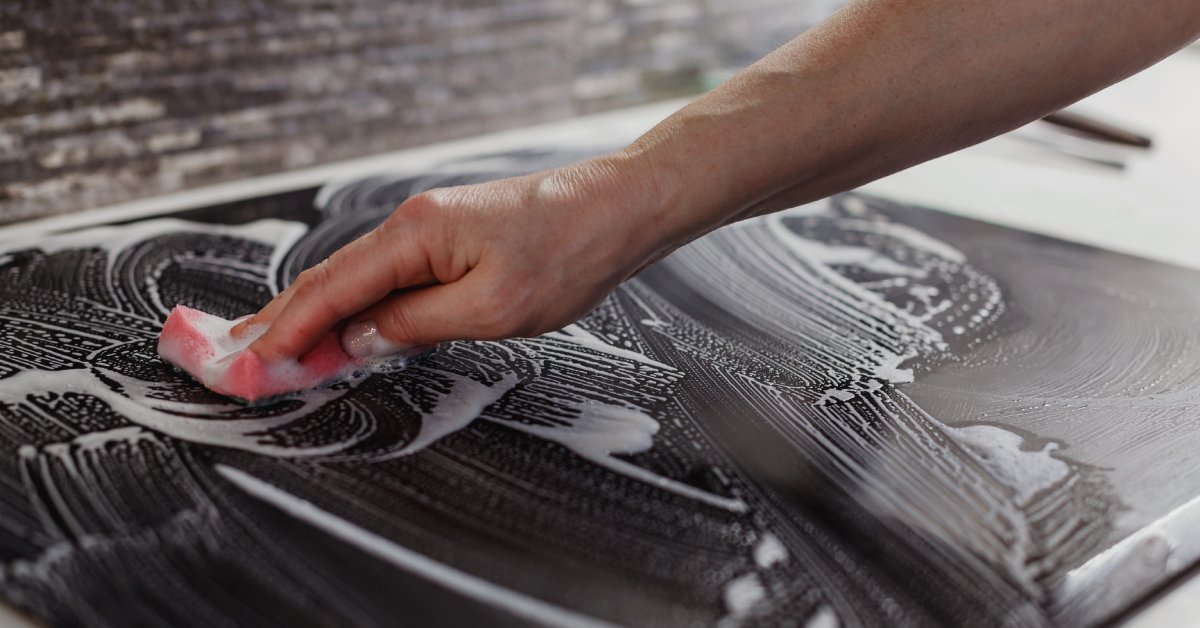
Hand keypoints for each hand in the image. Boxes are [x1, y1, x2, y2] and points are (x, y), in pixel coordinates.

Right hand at [235, 151, 674, 360]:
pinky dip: (358, 305)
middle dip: (284, 322)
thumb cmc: (568, 252)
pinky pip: (388, 276)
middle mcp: (413, 223)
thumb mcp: (491, 309)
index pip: (331, 290)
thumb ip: (416, 326)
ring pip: (358, 279)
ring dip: (318, 316)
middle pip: (332, 279)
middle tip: (238, 357)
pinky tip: (347, 328)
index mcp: (414, 235)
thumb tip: (360, 340)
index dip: (287, 332)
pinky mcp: (450, 239)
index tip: (250, 363)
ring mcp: (430, 228)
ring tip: (276, 350)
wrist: (617, 210)